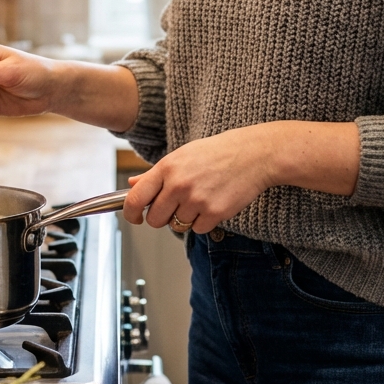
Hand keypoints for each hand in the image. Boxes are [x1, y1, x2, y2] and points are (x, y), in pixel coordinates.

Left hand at [123, 126, 277, 233]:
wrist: (253, 155)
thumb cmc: (217, 153)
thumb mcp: (182, 156)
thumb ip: (155, 174)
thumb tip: (131, 185)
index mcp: (167, 168)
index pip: (135, 199)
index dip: (130, 213)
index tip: (134, 217)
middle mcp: (179, 185)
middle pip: (155, 219)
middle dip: (162, 217)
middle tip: (175, 206)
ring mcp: (197, 200)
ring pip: (177, 226)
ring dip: (185, 218)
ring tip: (199, 199)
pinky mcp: (214, 213)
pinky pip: (197, 229)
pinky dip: (203, 222)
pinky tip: (212, 203)